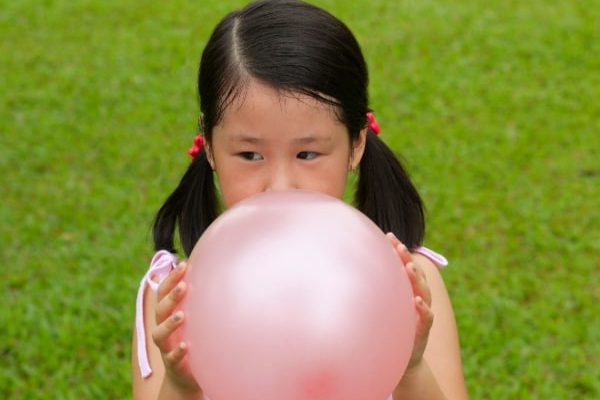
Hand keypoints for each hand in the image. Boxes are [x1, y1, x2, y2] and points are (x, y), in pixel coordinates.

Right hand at [151, 261, 200, 393]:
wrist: (184, 373)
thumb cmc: (189, 336)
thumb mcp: (191, 317)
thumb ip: (195, 298)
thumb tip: (212, 269)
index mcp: (166, 314)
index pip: (162, 292)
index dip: (170, 278)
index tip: (184, 265)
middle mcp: (162, 328)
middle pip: (160, 310)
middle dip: (170, 297)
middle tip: (184, 286)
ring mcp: (166, 346)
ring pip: (160, 334)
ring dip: (169, 323)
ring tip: (182, 315)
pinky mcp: (173, 363)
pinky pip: (172, 357)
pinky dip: (178, 351)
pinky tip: (186, 345)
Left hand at [386, 233, 433, 370]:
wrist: (405, 356)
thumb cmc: (393, 326)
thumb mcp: (383, 306)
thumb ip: (376, 289)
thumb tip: (350, 271)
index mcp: (408, 289)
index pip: (405, 265)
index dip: (399, 250)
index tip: (389, 236)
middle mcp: (418, 297)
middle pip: (415, 273)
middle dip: (407, 258)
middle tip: (398, 246)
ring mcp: (422, 312)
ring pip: (424, 291)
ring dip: (416, 278)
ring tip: (409, 267)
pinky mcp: (424, 329)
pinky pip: (426, 316)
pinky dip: (422, 308)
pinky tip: (416, 300)